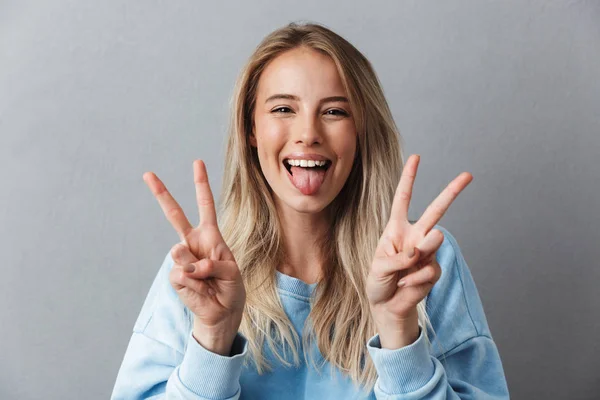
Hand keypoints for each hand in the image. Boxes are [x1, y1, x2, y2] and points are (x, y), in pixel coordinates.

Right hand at [143, 160, 245, 354]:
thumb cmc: (230, 288)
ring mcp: (182, 259)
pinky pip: (183, 275)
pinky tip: (202, 290)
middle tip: (148, 174)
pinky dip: (196, 285)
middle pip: (175, 215)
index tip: (197, 162)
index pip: (205, 206)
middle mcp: (193, 243)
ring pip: (181, 253)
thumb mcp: (232, 272)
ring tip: (209, 282)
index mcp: (210, 236)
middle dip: (162, 194)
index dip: (201, 185)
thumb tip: (187, 265)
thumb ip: (213, 264)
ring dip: (200, 270)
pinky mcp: (175, 276)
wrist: (222, 312)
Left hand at [366, 155, 472, 348]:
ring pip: (434, 241)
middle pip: (436, 210)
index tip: (416, 158)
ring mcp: (426, 252)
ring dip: (420, 253)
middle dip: (452, 192)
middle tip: (468, 175)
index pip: (403, 199)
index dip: (409, 179)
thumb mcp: (379, 266)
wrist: (387, 305)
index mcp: (396, 229)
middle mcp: (414, 236)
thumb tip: (422, 249)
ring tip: (407, 265)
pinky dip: (414, 279)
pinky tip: (405, 284)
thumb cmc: (378, 281)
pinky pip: (429, 269)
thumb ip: (398, 257)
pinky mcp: (433, 269)